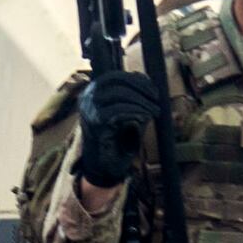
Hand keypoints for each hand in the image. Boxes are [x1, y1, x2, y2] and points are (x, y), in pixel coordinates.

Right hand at [74, 70, 161, 191]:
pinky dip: (136, 111)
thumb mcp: (128, 112)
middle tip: (156, 99)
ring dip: (141, 101)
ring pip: (119, 94)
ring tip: (154, 111)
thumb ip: (133, 95)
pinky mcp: (95, 122)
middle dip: (141, 88)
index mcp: (92, 93)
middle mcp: (86, 98)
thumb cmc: (117, 139)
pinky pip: (119, 110)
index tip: (153, 90)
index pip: (114, 76)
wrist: (105, 166)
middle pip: (116, 81)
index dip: (136, 80)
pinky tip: (146, 117)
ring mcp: (88, 110)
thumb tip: (144, 78)